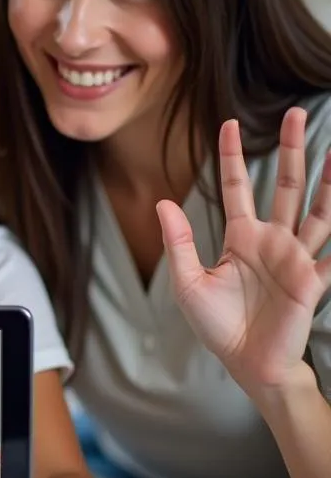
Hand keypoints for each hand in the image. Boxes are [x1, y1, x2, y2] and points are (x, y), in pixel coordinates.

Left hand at [157, 109, 330, 395]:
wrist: (245, 364)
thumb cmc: (217, 325)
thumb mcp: (188, 282)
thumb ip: (179, 242)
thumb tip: (163, 202)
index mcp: (242, 237)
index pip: (238, 187)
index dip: (234, 156)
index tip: (228, 124)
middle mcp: (273, 240)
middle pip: (285, 185)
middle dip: (292, 150)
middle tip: (296, 113)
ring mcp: (296, 258)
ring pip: (317, 209)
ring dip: (328, 180)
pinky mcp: (312, 281)